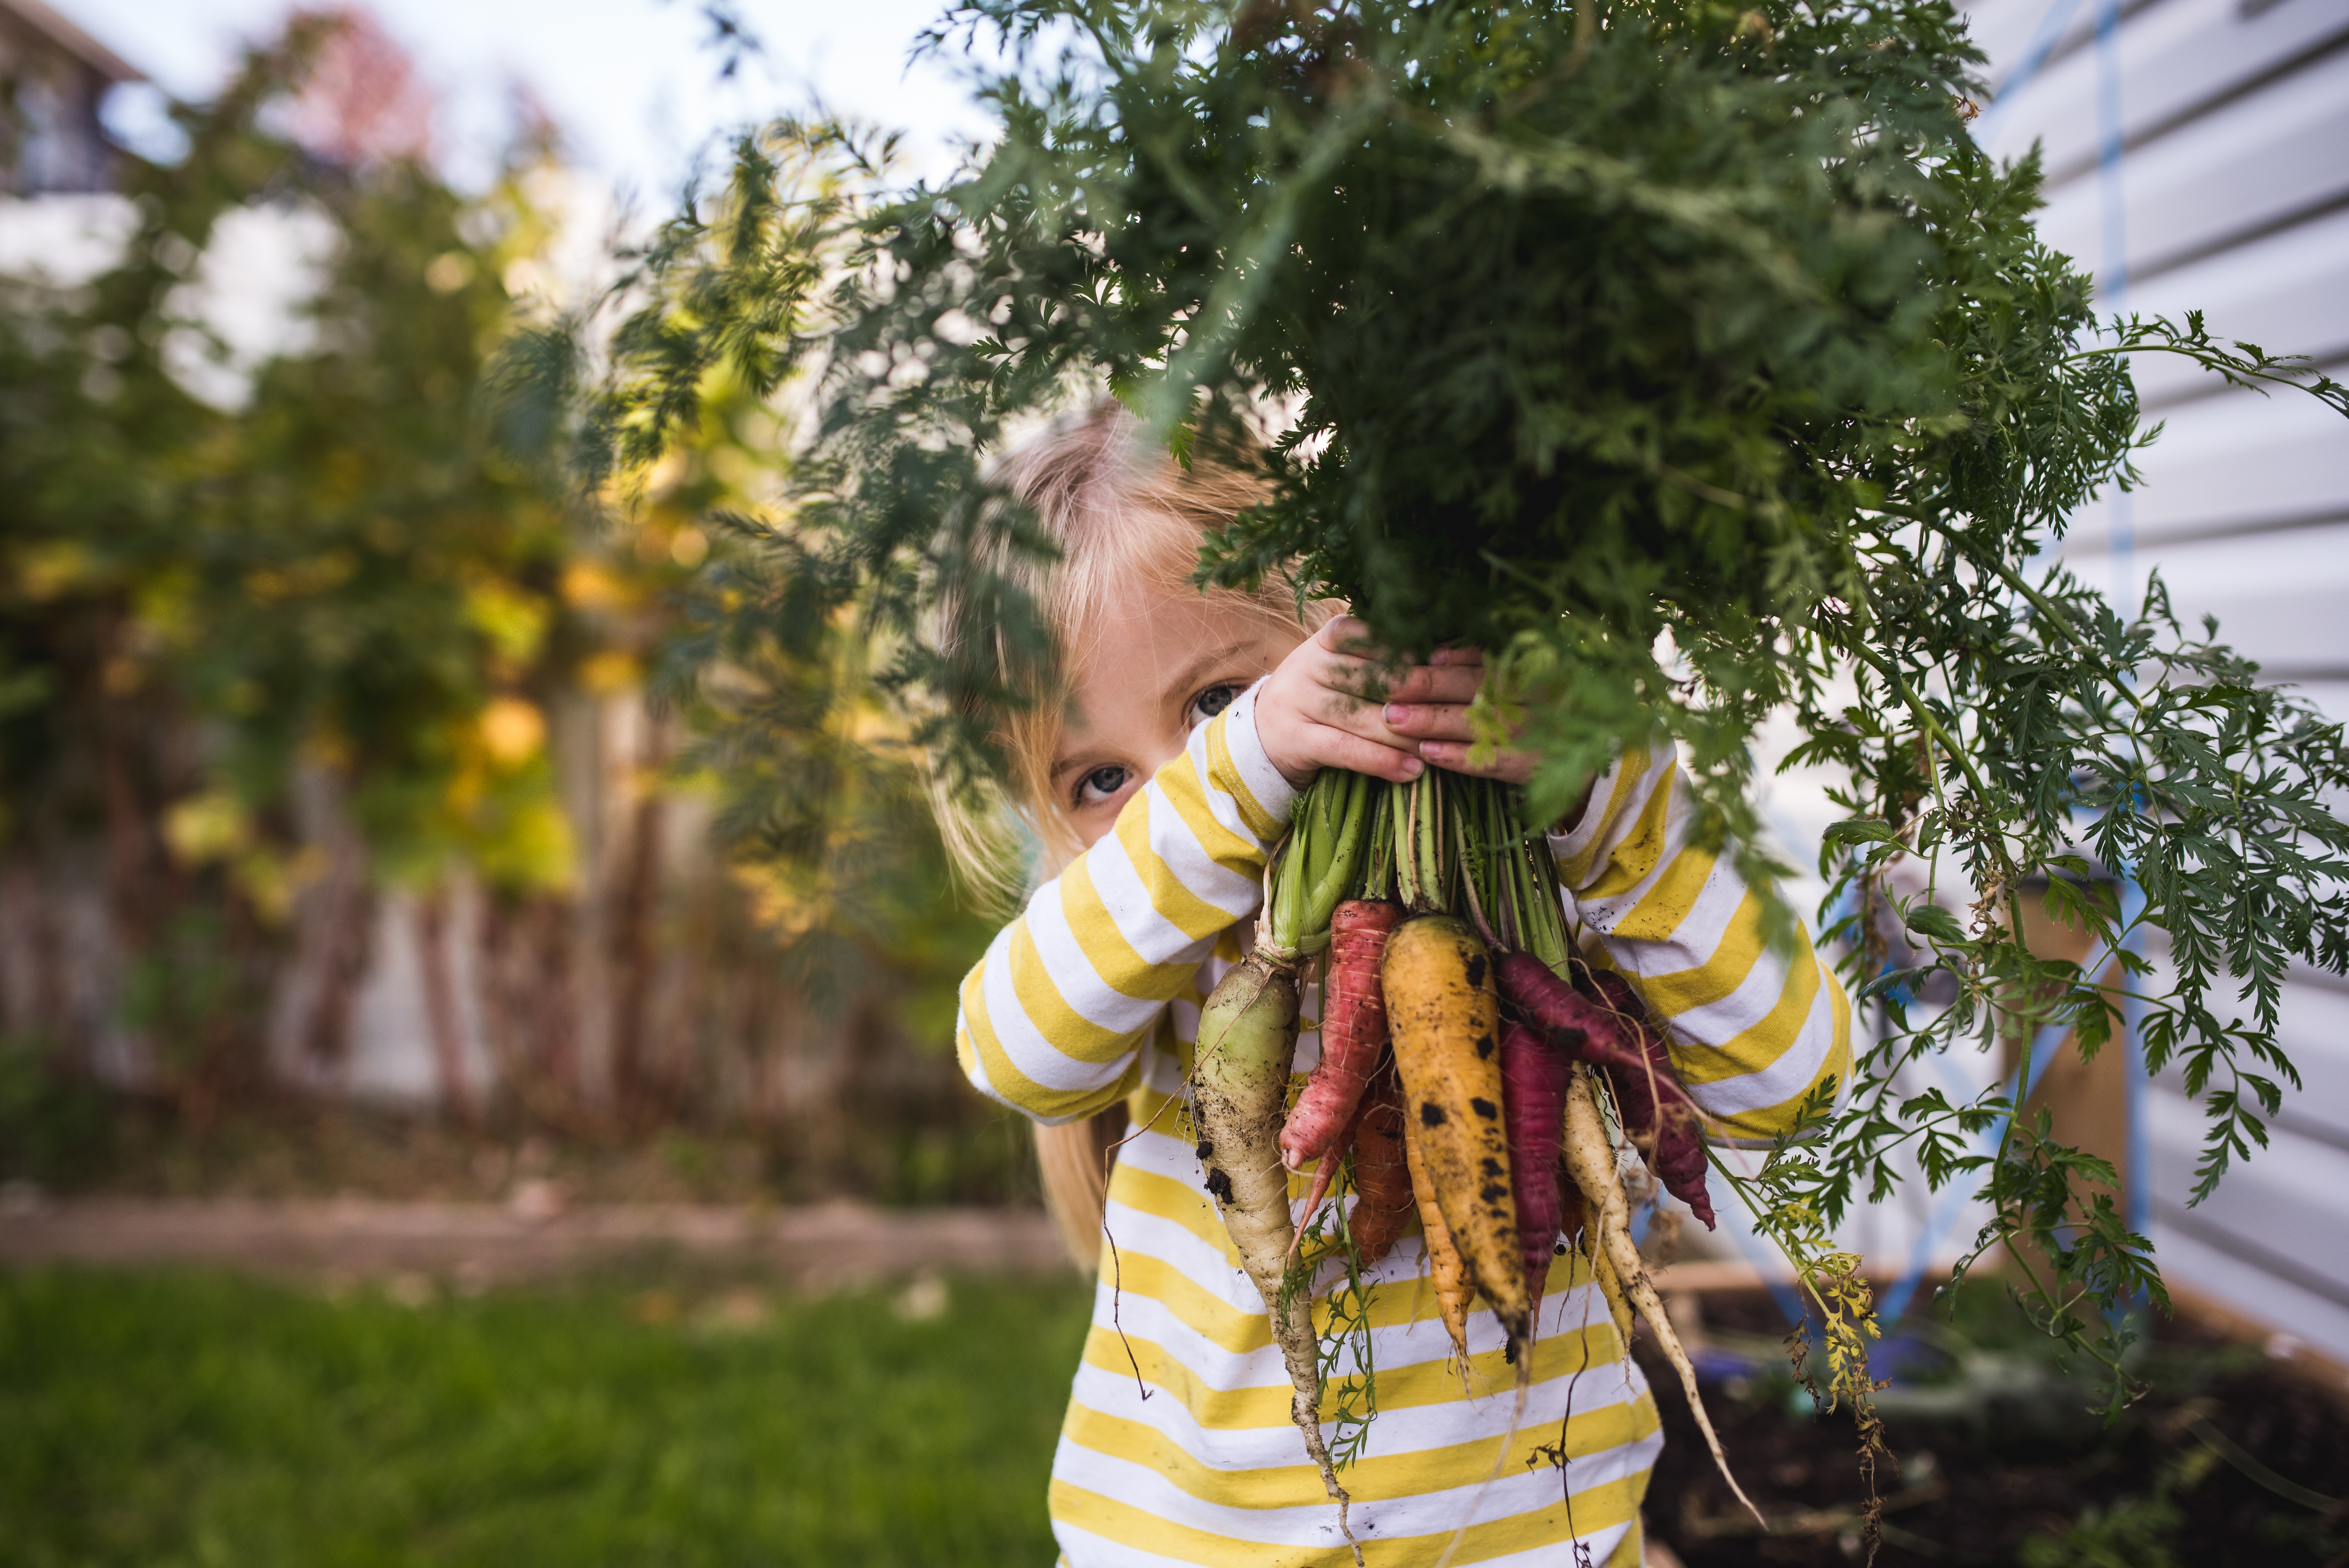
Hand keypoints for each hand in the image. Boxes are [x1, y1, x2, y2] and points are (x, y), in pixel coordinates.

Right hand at [1254, 619, 1536, 788]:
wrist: (1263, 730)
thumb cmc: (1323, 692)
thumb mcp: (1343, 663)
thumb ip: (1381, 655)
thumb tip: (1447, 652)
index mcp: (1327, 639)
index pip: (1371, 635)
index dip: (1407, 650)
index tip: (1441, 663)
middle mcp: (1310, 665)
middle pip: (1371, 677)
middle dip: (1415, 695)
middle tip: (1454, 710)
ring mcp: (1301, 702)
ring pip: (1361, 716)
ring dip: (1405, 735)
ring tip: (1440, 747)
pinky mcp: (1298, 739)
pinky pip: (1346, 750)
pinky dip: (1381, 761)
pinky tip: (1411, 770)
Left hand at [1379, 645, 1541, 785]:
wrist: (1585, 747)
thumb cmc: (1540, 703)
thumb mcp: (1519, 673)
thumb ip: (1481, 659)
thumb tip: (1436, 654)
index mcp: (1537, 667)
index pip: (1487, 661)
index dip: (1449, 659)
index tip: (1413, 658)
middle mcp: (1541, 697)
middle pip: (1479, 689)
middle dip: (1431, 687)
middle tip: (1389, 687)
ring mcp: (1538, 734)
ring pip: (1481, 726)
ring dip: (1435, 722)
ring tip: (1395, 720)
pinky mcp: (1531, 767)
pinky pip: (1491, 762)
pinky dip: (1459, 757)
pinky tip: (1428, 752)